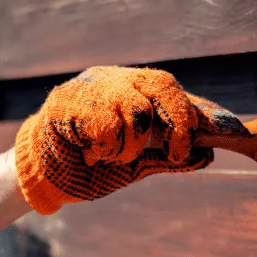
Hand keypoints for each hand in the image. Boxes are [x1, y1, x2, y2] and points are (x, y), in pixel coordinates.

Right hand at [13, 65, 244, 214]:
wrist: (45, 175)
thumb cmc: (93, 166)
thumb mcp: (138, 165)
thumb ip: (169, 158)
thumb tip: (208, 155)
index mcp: (134, 90)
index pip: (173, 90)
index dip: (195, 113)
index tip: (211, 140)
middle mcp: (116, 80)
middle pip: (163, 85)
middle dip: (178, 122)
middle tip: (175, 152)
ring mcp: (92, 87)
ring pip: (137, 110)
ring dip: (131, 145)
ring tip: (112, 156)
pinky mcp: (69, 101)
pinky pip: (107, 124)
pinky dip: (107, 147)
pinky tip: (92, 152)